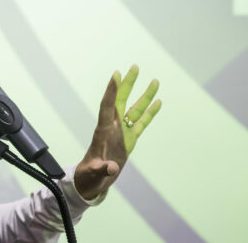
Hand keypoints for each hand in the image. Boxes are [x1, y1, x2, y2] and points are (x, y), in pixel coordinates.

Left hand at [75, 65, 161, 199]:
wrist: (91, 181)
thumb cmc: (90, 176)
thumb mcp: (94, 174)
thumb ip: (103, 170)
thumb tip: (112, 168)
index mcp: (102, 132)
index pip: (106, 107)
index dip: (111, 91)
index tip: (116, 74)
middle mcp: (112, 128)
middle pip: (121, 100)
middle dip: (128, 84)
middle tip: (135, 66)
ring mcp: (122, 132)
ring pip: (135, 109)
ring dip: (144, 95)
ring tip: (155, 80)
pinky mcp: (130, 140)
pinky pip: (142, 123)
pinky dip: (150, 113)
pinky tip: (158, 101)